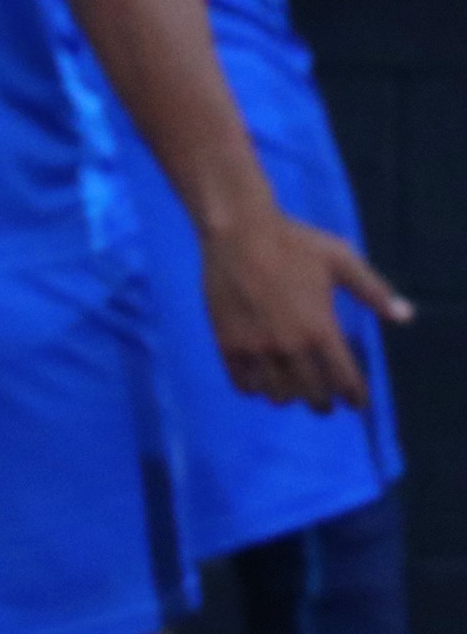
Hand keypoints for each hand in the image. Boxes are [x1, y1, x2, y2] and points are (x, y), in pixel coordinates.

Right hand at [202, 205, 410, 411]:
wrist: (238, 231)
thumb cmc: (294, 243)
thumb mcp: (342, 260)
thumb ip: (373, 291)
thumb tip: (405, 316)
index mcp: (321, 329)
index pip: (344, 379)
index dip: (354, 396)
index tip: (356, 403)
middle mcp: (289, 345)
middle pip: (311, 393)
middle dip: (322, 403)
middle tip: (324, 403)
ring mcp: (256, 346)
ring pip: (277, 393)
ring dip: (288, 397)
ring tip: (291, 392)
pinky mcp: (228, 342)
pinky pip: (243, 382)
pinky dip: (254, 389)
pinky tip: (260, 383)